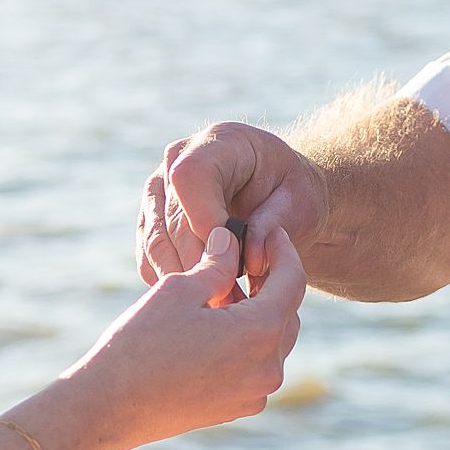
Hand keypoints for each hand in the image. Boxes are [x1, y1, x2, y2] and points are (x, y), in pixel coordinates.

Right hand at [70, 226, 304, 449]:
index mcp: (259, 333)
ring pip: (272, 341)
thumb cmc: (139, 345)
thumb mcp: (178, 290)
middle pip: (287, 313)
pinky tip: (213, 327)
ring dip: (257, 313)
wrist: (109, 408)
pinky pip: (255, 366)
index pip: (293, 281)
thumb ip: (217, 263)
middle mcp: (267, 368)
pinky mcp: (237, 408)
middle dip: (271, 283)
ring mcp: (254, 394)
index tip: (269, 232)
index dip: (283, 250)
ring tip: (222, 292)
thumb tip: (232, 241)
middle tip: (244, 259)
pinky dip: (245, 342)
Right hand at [138, 122, 329, 287]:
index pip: (190, 176)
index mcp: (219, 143)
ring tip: (222, 306)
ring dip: (188, 280)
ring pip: (156, 244)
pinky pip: (149, 260)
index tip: (232, 256)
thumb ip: (273, 225)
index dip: (204, 219)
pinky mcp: (150, 222)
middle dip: (201, 264)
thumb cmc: (292, 194)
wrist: (276, 197)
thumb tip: (249, 260)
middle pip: (171, 219)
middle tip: (232, 301)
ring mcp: (159, 191)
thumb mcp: (300, 202)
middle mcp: (178, 161)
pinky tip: (206, 296)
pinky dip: (175, 285)